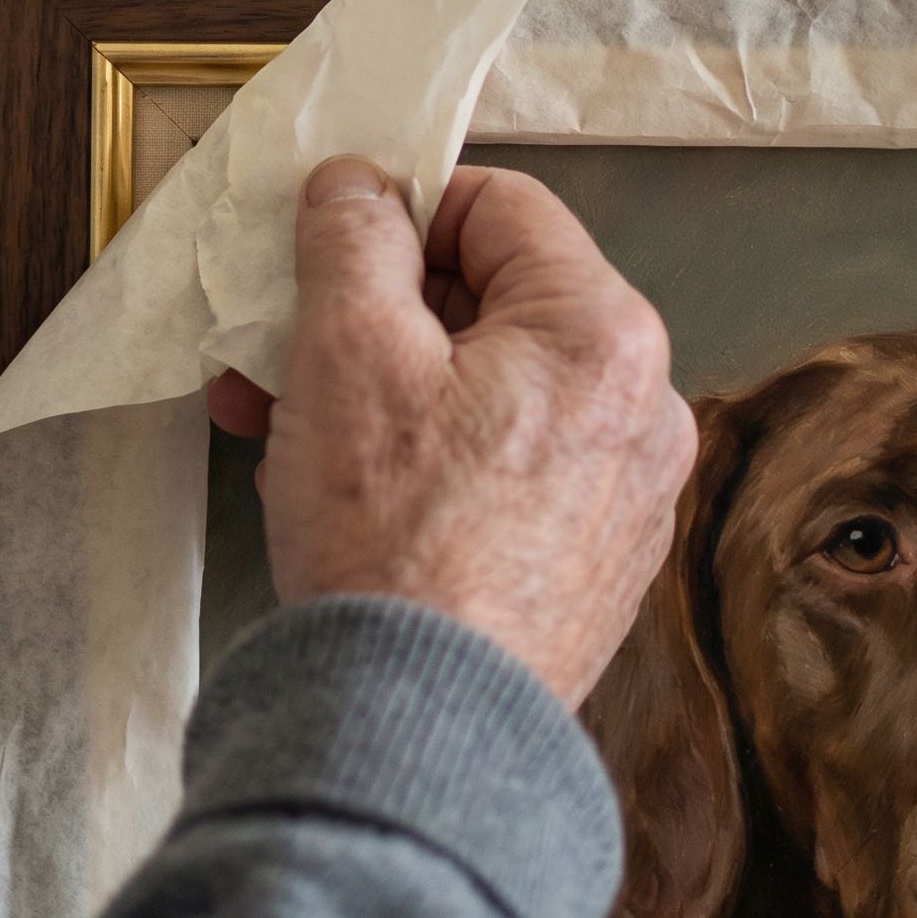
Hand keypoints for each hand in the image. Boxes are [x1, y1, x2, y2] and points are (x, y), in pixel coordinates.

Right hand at [207, 160, 694, 708]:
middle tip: (278, 344)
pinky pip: (493, 464)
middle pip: (486, 301)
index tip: (329, 241)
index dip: (401, 208)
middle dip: (365, 315)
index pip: (499, 205)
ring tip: (282, 429)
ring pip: (478, 387)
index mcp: (603, 334)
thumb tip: (360, 183)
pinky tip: (334, 491)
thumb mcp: (346, 347)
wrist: (419, 734)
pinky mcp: (584, 559)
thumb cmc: (394, 542)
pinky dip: (415, 457)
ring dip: (373, 389)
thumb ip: (353, 235)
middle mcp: (639, 408)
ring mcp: (618, 492)